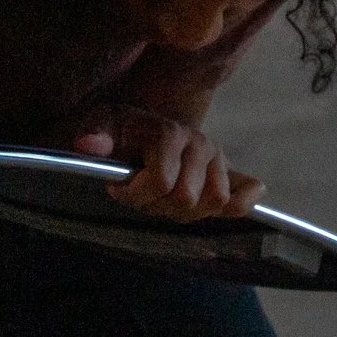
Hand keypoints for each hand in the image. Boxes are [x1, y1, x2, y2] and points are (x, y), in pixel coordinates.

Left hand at [68, 105, 264, 221]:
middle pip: (187, 198)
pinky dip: (237, 206)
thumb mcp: (101, 125)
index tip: (118, 188)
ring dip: (186, 211)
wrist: (140, 129)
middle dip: (158, 205)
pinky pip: (246, 196)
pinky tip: (206, 207)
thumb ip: (95, 133)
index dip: (136, 194)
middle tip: (143, 194)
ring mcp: (218, 159)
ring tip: (164, 199)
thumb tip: (90, 145)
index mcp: (170, 133)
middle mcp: (200, 144)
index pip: (162, 182)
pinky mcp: (229, 174)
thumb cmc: (120, 132)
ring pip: (215, 203)